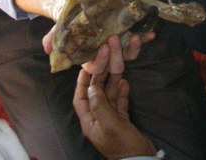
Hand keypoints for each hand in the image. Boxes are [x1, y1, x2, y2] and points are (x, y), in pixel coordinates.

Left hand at [74, 38, 157, 159]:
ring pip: (109, 96)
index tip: (87, 66)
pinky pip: (119, 103)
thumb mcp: (110, 125)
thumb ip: (100, 105)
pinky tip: (124, 82)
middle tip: (105, 60)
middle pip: (96, 94)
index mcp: (90, 121)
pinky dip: (121, 92)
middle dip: (100, 77)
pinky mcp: (122, 122)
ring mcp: (110, 120)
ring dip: (112, 82)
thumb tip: (92, 87)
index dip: (82, 82)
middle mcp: (98, 119)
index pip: (81, 97)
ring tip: (117, 65)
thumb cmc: (123, 145)